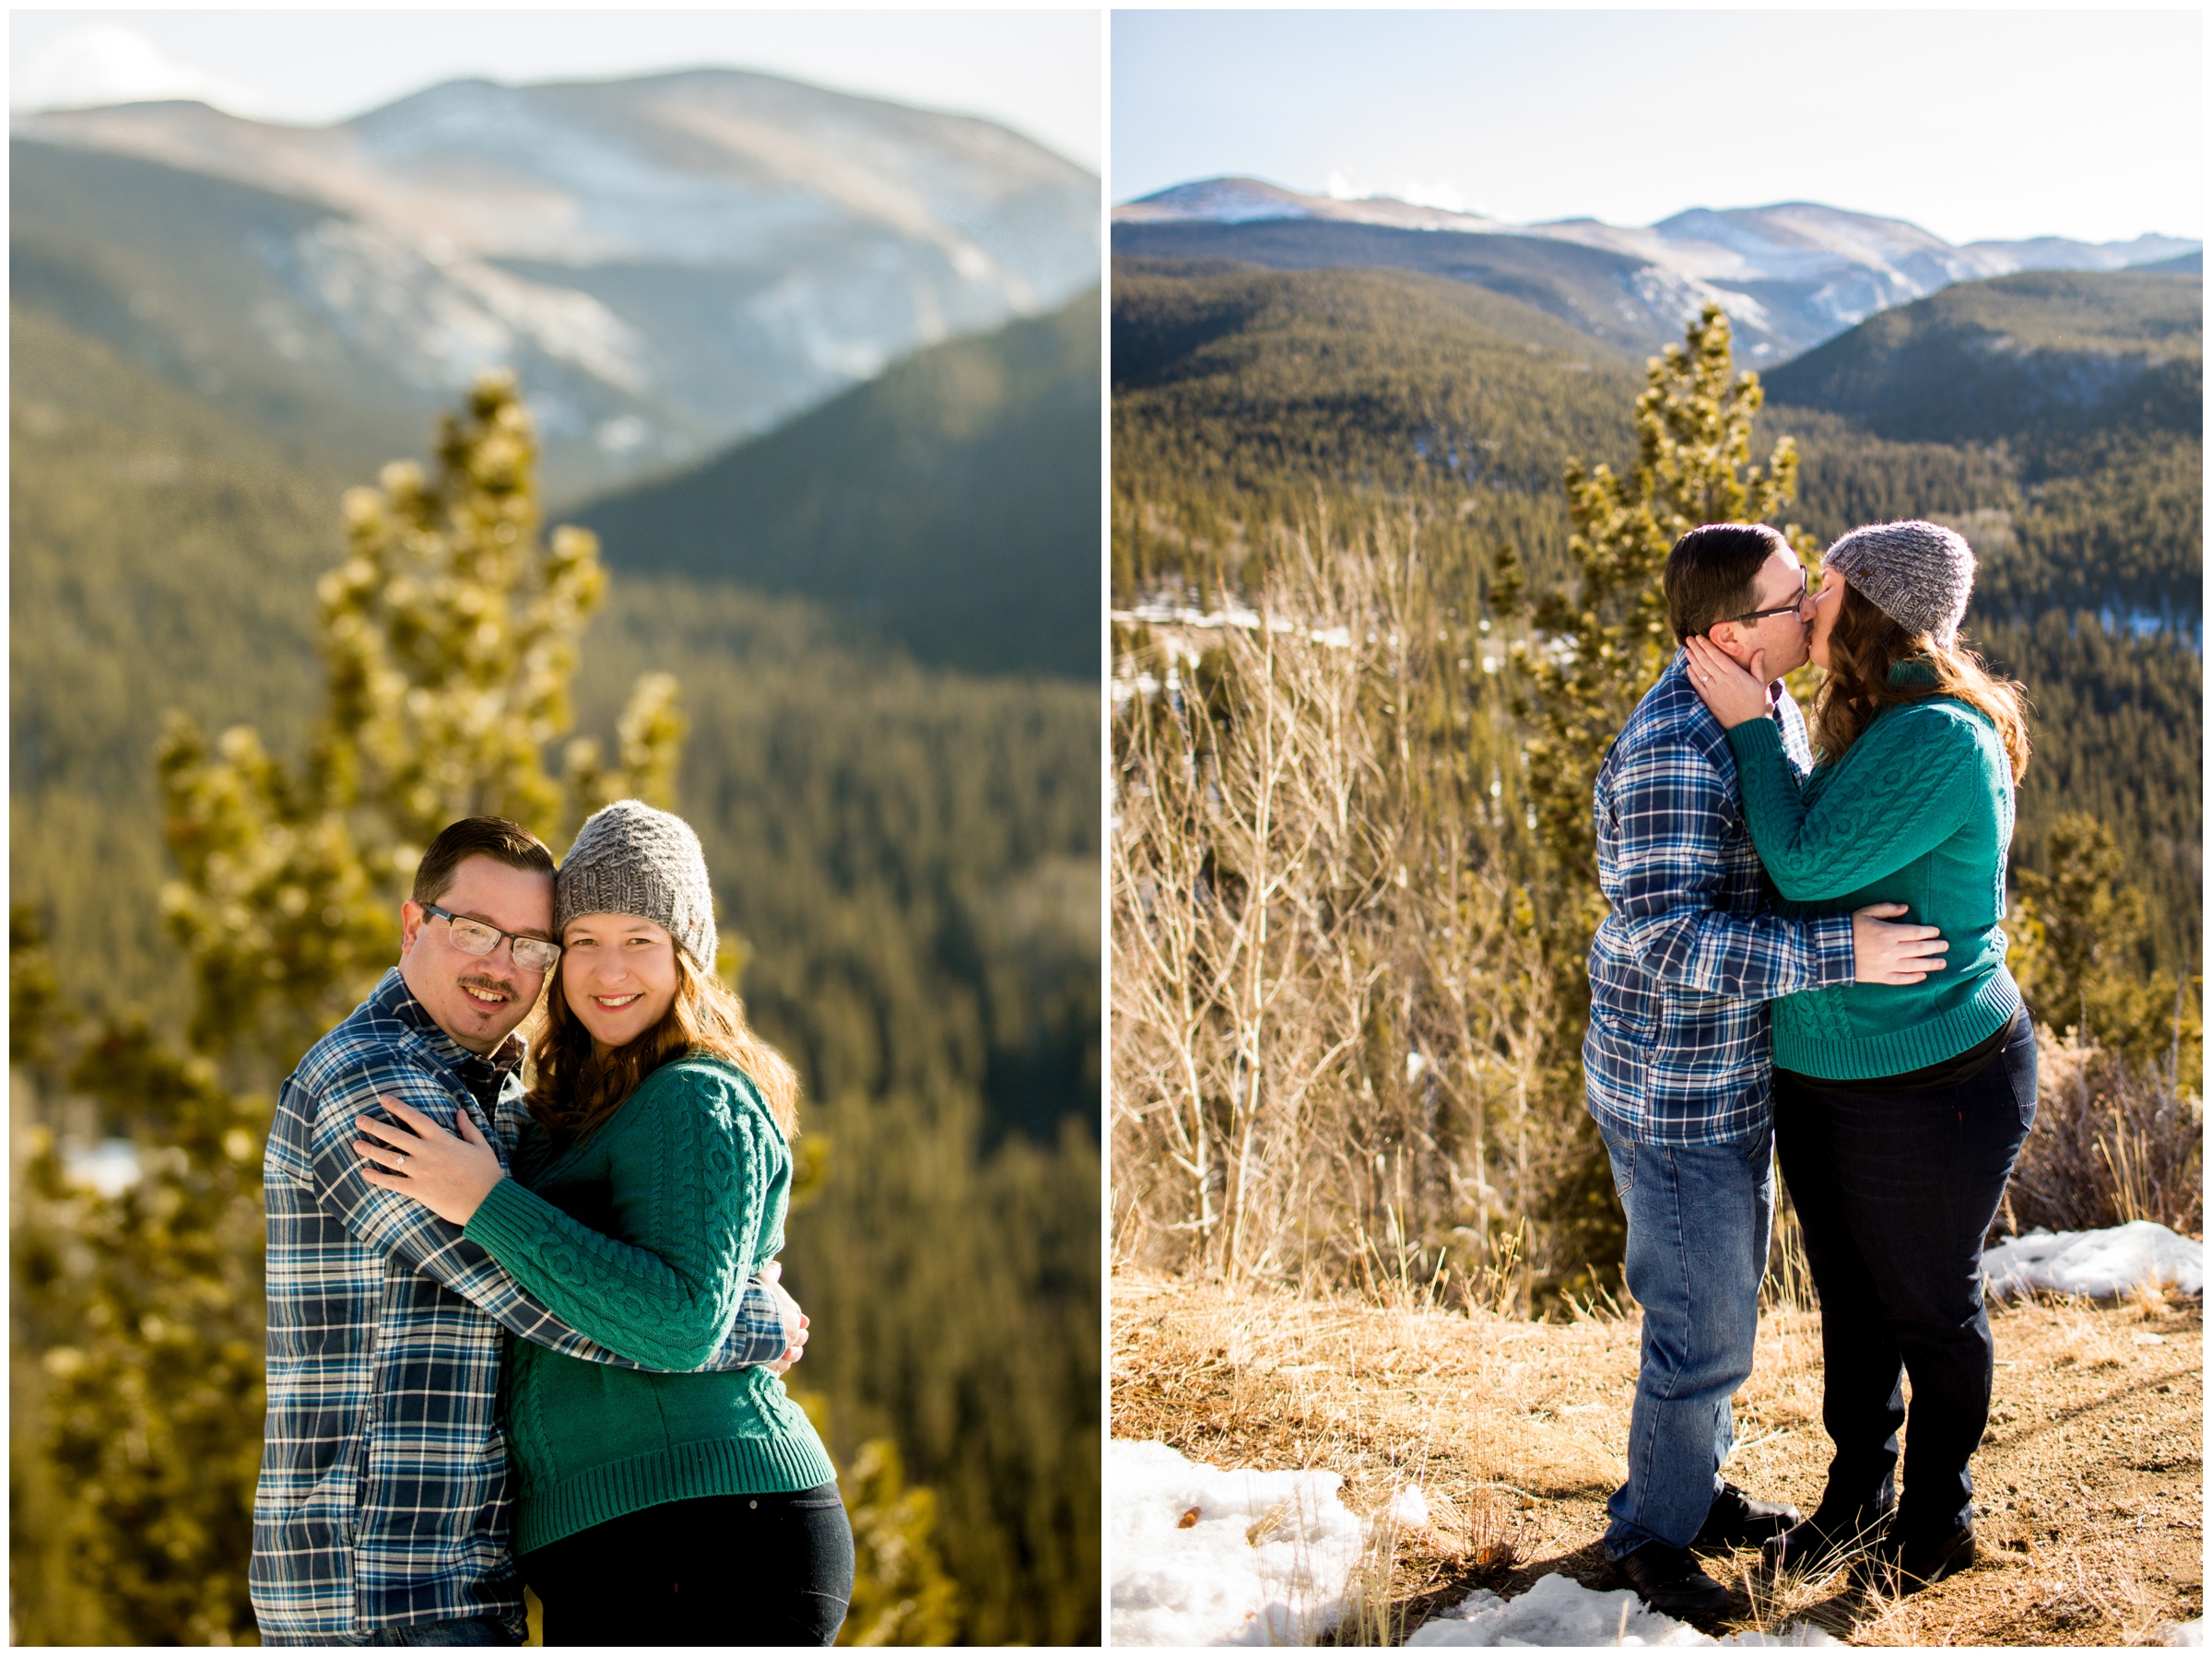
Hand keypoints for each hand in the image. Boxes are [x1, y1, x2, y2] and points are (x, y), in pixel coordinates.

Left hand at [355, 1096, 504, 1225]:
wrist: (487, 1202)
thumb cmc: (487, 1173)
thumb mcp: (481, 1145)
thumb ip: (468, 1128)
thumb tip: (459, 1111)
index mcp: (443, 1140)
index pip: (416, 1119)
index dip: (398, 1107)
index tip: (383, 1099)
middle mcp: (428, 1153)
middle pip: (396, 1136)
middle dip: (375, 1126)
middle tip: (358, 1120)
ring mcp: (421, 1172)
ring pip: (390, 1158)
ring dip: (370, 1150)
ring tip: (355, 1144)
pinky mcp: (419, 1190)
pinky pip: (393, 1183)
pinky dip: (377, 1178)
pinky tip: (364, 1172)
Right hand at [757, 1260, 809, 1374]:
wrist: (744, 1320)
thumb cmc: (754, 1297)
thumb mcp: (762, 1278)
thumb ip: (771, 1272)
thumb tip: (778, 1266)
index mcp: (793, 1313)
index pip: (800, 1320)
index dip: (796, 1321)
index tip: (790, 1322)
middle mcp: (793, 1332)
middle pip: (800, 1338)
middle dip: (794, 1338)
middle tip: (784, 1339)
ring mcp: (784, 1349)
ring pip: (794, 1355)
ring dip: (789, 1354)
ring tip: (780, 1353)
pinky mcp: (774, 1363)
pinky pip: (782, 1368)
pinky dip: (779, 1366)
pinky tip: (772, 1364)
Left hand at [1683, 637, 1771, 729]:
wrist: (1751, 728)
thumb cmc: (1759, 705)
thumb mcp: (1762, 684)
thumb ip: (1758, 666)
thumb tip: (1760, 650)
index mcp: (1737, 675)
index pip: (1718, 656)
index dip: (1707, 646)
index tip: (1699, 638)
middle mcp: (1723, 681)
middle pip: (1706, 661)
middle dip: (1696, 649)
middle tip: (1689, 639)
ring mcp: (1714, 692)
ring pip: (1700, 672)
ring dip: (1692, 660)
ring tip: (1686, 650)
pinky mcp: (1709, 701)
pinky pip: (1698, 686)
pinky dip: (1692, 676)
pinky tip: (1688, 668)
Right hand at [1852, 903, 1948, 984]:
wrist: (1830, 950)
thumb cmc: (1849, 929)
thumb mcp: (1866, 912)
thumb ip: (1887, 909)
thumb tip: (1906, 908)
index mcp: (1888, 933)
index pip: (1916, 932)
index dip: (1929, 932)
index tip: (1936, 932)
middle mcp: (1891, 950)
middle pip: (1919, 949)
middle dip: (1935, 947)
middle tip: (1945, 946)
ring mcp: (1887, 965)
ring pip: (1914, 965)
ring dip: (1930, 964)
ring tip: (1942, 963)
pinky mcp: (1880, 977)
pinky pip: (1900, 979)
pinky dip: (1913, 978)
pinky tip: (1922, 976)